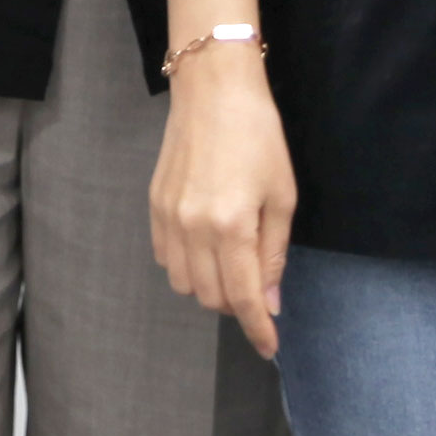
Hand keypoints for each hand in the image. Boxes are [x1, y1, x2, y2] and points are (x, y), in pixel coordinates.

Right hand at [147, 48, 292, 355]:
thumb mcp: (281, 197)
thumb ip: (273, 254)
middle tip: (259, 287)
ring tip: (231, 265)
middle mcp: (193, 228)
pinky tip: (205, 247)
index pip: (243, 297)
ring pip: (184, 284)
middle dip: (238, 305)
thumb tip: (270, 303)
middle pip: (211, 298)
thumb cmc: (259, 137)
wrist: (213, 88)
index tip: (270, 347)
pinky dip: (186, 266)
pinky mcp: (153, 204)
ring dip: (210, 288)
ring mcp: (167, 217)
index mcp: (230, 226)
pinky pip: (166, 259)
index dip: (259, 329)